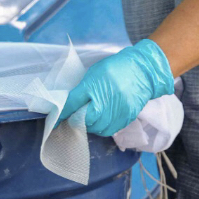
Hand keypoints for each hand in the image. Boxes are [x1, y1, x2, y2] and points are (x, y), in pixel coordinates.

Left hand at [57, 40, 174, 136]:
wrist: (143, 71)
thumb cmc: (115, 69)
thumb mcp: (94, 74)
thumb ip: (81, 90)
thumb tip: (68, 105)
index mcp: (94, 87)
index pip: (72, 104)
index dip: (62, 113)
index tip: (55, 120)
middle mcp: (105, 102)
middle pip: (84, 119)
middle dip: (77, 119)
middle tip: (76, 116)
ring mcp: (117, 112)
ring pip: (96, 128)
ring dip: (90, 125)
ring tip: (90, 117)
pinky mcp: (126, 118)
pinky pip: (109, 130)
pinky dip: (102, 127)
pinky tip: (101, 120)